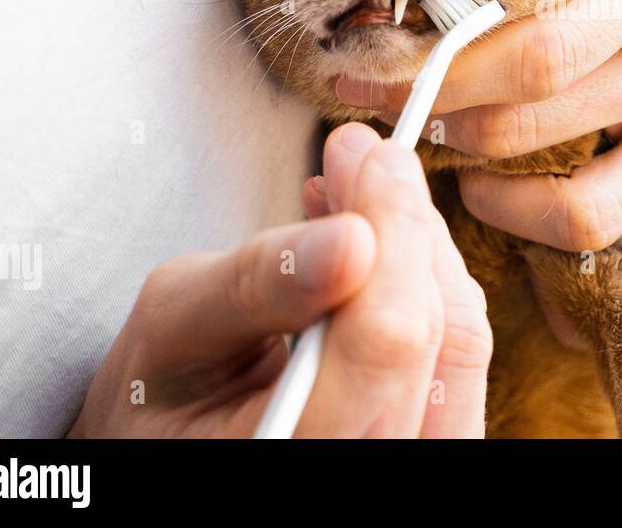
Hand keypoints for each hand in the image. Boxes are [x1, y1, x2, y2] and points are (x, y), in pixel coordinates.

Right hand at [69, 123, 490, 437]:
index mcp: (286, 457)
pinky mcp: (435, 434)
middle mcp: (367, 468)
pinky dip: (427, 282)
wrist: (178, 432)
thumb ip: (257, 283)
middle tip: (363, 154)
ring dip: (419, 246)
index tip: (368, 156)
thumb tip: (353, 235)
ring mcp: (410, 459)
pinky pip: (459, 354)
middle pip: (433, 336)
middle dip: (402, 224)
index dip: (391, 234)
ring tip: (365, 188)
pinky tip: (381, 242)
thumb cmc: (160, 391)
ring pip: (460, 340)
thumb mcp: (173, 327)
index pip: (383, 344)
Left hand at [336, 0, 621, 254]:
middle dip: (429, 100)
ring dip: (478, 170)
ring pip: (573, 188)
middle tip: (364, 86)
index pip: (537, 33)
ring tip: (430, 136)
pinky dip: (533, 223)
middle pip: (534, 101)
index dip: (438, 52)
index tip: (363, 41)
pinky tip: (490, 188)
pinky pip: (602, 225)